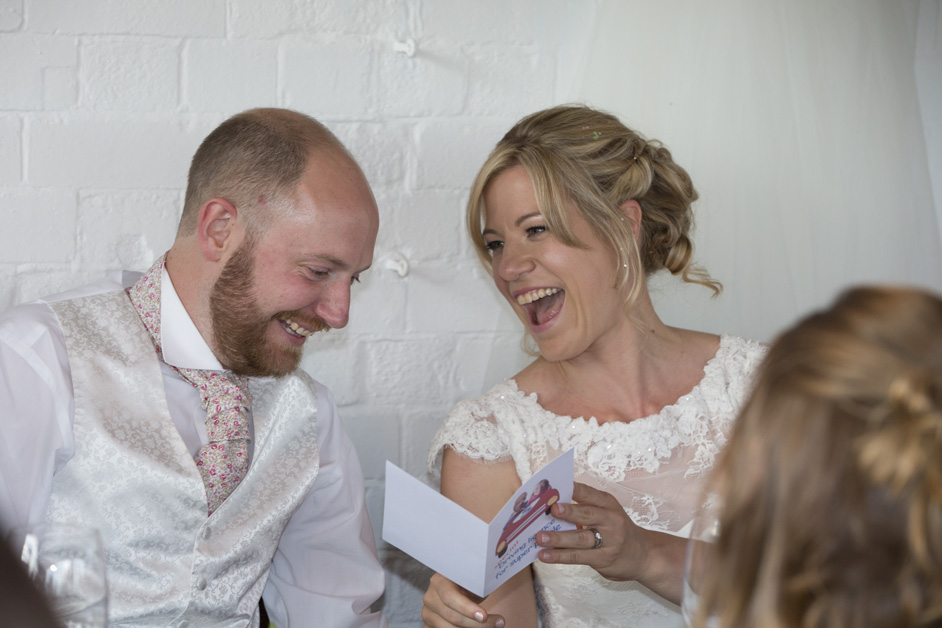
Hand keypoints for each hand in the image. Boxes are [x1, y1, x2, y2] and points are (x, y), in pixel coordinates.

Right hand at [421, 573, 505, 627]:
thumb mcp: (471, 581)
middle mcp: (430, 597)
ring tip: (492, 626)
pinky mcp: (428, 625)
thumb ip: (477, 586)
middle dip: (478, 624)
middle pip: (453, 617)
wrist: (451, 589)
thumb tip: (492, 589)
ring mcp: (427, 613)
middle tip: (499, 623)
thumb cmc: (466, 585)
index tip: (484, 616)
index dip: (467, 608)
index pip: (450, 597)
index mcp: (439, 581)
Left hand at [534, 482, 687, 603]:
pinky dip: (560, 556)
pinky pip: (578, 557)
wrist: (644, 555)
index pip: (589, 493)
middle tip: (551, 510)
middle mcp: (610, 520)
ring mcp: (608, 541)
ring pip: (580, 538)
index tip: (557, 487)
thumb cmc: (617, 529)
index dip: (573, 490)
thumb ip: (585, 507)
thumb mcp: (607, 512)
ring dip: (558, 538)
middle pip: (587, 514)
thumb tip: (550, 506)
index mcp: (608, 504)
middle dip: (568, 512)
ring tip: (540, 537)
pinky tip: (545, 555)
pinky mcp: (603, 559)